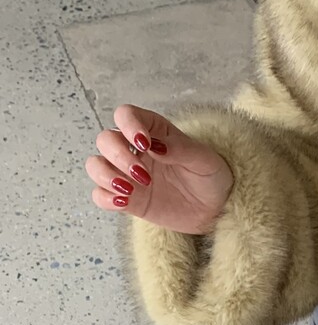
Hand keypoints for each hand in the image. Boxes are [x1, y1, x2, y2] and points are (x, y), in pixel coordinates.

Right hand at [85, 103, 233, 234]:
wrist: (215, 209)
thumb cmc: (211, 178)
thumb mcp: (204, 160)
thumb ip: (180, 149)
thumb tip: (155, 146)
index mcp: (154, 131)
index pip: (126, 115)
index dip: (128, 125)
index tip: (144, 145)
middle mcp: (135, 150)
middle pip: (105, 139)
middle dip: (118, 156)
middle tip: (145, 176)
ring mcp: (128, 175)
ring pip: (96, 165)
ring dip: (106, 175)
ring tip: (130, 190)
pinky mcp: (128, 199)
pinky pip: (100, 195)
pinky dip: (105, 198)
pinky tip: (123, 202)